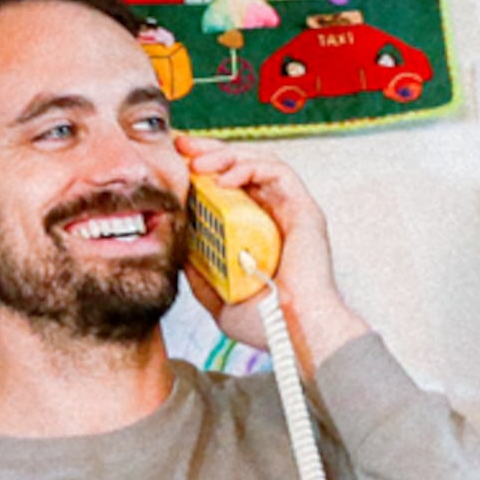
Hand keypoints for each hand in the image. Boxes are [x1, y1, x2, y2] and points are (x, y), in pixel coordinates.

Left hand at [177, 135, 364, 362]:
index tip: (175, 163)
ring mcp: (291, 212)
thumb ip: (201, 275)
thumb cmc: (267, 324)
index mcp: (255, 233)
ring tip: (197, 163)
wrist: (294, 333)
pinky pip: (278, 172)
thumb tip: (178, 251)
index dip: (203, 170)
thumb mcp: (219, 299)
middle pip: (241, 169)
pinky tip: (223, 179)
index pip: (229, 188)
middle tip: (181, 146)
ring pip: (259, 163)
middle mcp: (274, 218)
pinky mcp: (304, 210)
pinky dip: (249, 167)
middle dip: (209, 151)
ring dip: (225, 155)